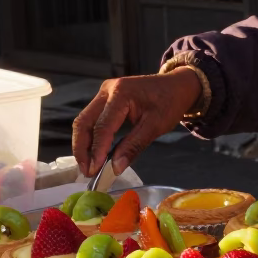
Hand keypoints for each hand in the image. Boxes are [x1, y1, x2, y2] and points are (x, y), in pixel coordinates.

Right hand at [72, 68, 201, 176]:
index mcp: (120, 93)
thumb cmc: (169, 102)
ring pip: (84, 121)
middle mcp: (107, 90)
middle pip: (84, 122)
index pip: (102, 126)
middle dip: (82, 149)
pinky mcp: (105, 99)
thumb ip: (134, 146)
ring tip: (88, 167)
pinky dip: (91, 138)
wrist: (176, 85)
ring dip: (83, 145)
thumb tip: (116, 167)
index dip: (97, 150)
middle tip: (87, 172)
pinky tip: (94, 154)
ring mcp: (104, 93)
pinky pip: (92, 120)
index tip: (94, 171)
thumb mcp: (155, 126)